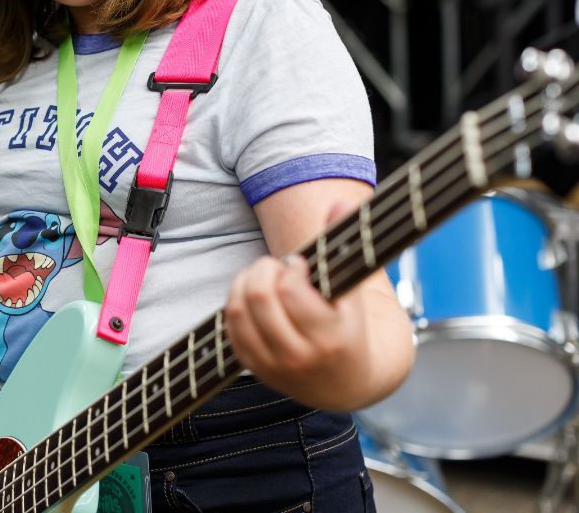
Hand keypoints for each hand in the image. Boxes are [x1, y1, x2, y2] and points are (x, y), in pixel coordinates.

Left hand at [225, 249, 371, 410]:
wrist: (351, 383)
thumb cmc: (352, 326)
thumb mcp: (356, 290)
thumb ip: (346, 246)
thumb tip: (340, 203)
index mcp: (332, 337)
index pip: (292, 291)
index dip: (291, 268)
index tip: (299, 264)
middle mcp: (300, 357)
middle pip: (258, 298)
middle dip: (264, 270)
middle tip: (277, 267)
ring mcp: (274, 367)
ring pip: (238, 312)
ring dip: (245, 283)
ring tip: (264, 278)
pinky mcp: (255, 368)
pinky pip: (230, 328)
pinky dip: (235, 302)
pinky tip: (252, 295)